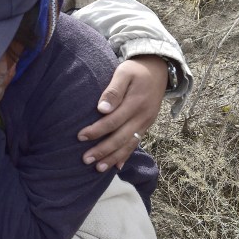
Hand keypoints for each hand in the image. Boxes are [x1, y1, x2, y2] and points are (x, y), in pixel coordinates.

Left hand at [78, 55, 167, 171]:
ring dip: (113, 158)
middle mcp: (142, 116)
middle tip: (85, 160)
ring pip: (129, 144)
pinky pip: (136, 143)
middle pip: (121, 137)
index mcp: (136, 103)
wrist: (158, 70)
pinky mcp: (146, 126)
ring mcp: (146, 123)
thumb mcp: (124, 73)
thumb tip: (101, 109)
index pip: (113, 121)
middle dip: (103, 150)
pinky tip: (117, 166)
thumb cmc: (135, 70)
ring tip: (98, 169)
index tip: (80, 137)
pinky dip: (126, 155)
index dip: (97, 130)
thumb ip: (113, 90)